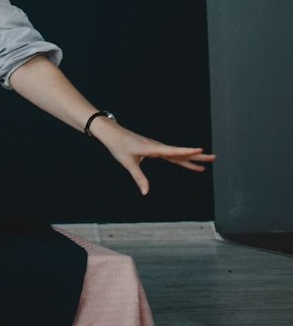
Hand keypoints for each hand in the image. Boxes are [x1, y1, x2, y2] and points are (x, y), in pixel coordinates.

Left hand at [93, 122, 215, 195]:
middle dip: (197, 156)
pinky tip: (188, 162)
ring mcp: (157, 147)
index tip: (201, 150)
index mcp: (152, 149)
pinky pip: (171, 154)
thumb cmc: (118, 146)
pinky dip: (181, 158)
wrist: (112, 133)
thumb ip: (139, 178)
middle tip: (214, 158)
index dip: (187, 151)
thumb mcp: (128, 163)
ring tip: (206, 164)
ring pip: (178, 154)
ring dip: (191, 158)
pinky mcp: (154, 148)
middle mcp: (157, 147)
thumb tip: (146, 192)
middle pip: (181, 153)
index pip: (173, 151)